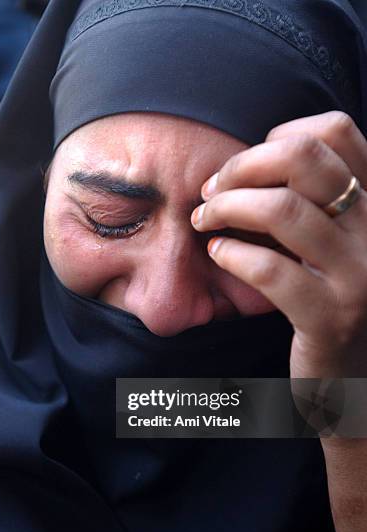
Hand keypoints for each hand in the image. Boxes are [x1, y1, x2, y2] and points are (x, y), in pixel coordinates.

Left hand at [191, 111, 366, 377]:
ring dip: (225, 208)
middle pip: (305, 157)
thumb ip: (316, 200)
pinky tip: (218, 254)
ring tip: (204, 221)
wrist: (354, 376)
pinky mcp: (332, 317)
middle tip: (211, 190)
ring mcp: (359, 275)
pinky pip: (269, 269)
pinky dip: (231, 254)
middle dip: (242, 166)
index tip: (249, 168)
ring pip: (282, 208)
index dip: (281, 137)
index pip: (337, 131)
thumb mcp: (336, 241)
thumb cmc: (331, 297)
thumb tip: (253, 162)